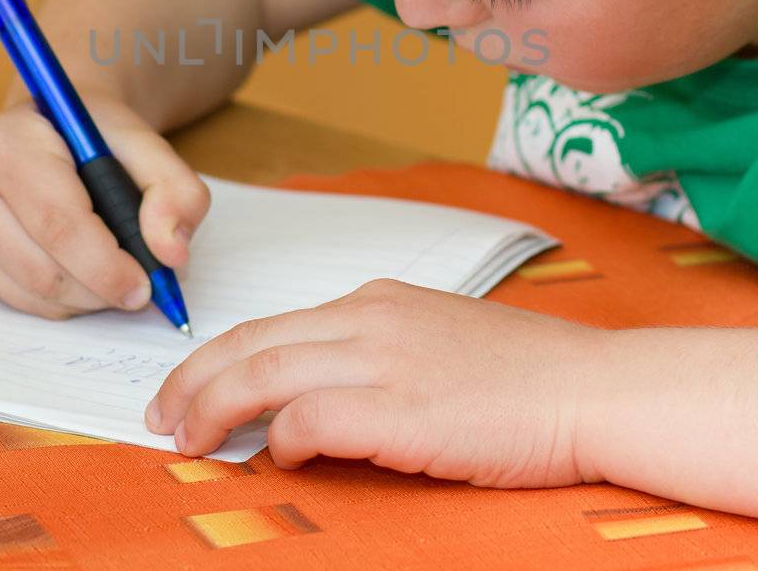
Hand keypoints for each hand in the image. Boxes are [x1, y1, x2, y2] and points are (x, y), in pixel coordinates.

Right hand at [0, 92, 209, 318]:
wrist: (53, 127)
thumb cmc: (96, 138)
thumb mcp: (148, 147)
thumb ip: (176, 191)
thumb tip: (170, 252)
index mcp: (8, 141)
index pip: (58, 223)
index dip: (106, 266)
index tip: (145, 286)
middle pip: (41, 268)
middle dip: (99, 289)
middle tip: (138, 287)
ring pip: (28, 292)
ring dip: (82, 299)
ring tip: (111, 272)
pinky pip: (14, 298)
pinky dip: (58, 300)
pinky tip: (79, 271)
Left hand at [144, 278, 605, 486]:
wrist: (596, 389)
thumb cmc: (530, 378)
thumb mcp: (441, 342)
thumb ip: (379, 354)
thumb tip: (317, 397)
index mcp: (380, 299)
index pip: (274, 323)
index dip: (219, 356)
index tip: (189, 385)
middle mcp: (372, 317)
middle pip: (251, 342)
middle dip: (192, 379)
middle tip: (161, 415)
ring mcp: (385, 358)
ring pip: (264, 373)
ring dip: (213, 409)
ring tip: (186, 441)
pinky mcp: (401, 407)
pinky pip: (310, 418)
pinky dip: (280, 438)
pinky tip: (278, 458)